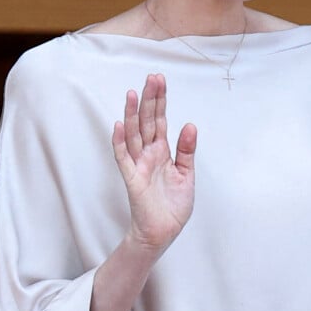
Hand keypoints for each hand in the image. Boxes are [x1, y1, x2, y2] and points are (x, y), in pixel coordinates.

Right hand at [112, 73, 196, 252]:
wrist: (164, 232)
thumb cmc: (172, 206)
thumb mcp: (186, 174)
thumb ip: (186, 150)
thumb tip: (190, 125)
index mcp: (162, 151)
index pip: (159, 120)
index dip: (159, 100)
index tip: (159, 80)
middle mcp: (148, 154)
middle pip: (147, 121)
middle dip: (149, 99)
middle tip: (152, 78)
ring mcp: (138, 164)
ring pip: (133, 134)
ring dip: (132, 114)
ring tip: (133, 93)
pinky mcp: (132, 179)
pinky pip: (124, 157)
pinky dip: (120, 141)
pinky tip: (120, 125)